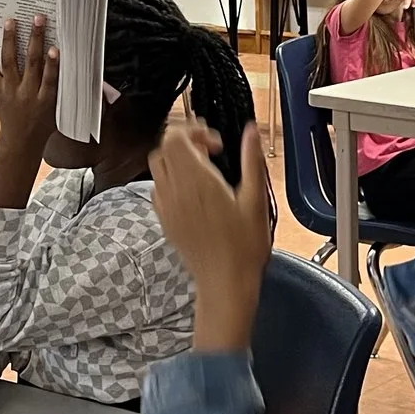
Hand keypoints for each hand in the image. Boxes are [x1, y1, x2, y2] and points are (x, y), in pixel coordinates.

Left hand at [0, 15, 59, 147]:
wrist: (22, 142)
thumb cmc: (45, 125)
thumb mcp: (62, 111)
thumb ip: (71, 92)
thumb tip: (97, 84)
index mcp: (46, 100)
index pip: (51, 79)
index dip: (53, 64)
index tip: (55, 48)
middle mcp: (27, 93)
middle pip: (32, 64)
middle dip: (35, 40)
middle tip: (38, 20)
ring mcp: (11, 91)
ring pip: (10, 62)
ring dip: (10, 40)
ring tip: (10, 21)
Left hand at [149, 116, 271, 349]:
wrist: (225, 283)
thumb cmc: (244, 247)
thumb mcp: (256, 199)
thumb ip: (252, 160)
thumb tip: (251, 131)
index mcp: (198, 181)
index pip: (175, 137)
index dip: (193, 130)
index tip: (215, 142)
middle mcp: (176, 190)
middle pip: (163, 148)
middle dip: (184, 141)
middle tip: (209, 151)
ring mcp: (167, 206)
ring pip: (157, 167)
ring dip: (176, 159)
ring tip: (202, 169)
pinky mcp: (165, 220)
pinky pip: (158, 189)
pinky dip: (171, 180)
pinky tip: (193, 191)